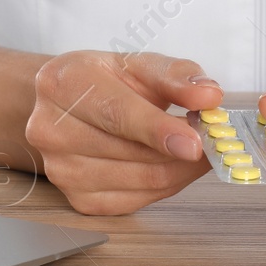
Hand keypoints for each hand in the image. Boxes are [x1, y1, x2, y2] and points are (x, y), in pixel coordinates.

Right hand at [25, 51, 222, 215]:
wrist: (66, 105)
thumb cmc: (103, 82)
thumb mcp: (137, 65)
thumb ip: (175, 76)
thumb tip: (208, 96)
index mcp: (63, 84)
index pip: (116, 113)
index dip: (159, 131)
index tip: (194, 143)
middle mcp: (51, 130)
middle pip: (132, 153)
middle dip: (182, 150)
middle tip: (214, 139)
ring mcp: (60, 169)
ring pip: (141, 181)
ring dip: (179, 168)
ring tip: (193, 148)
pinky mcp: (77, 199)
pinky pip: (137, 201)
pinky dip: (164, 185)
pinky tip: (170, 165)